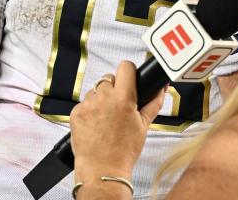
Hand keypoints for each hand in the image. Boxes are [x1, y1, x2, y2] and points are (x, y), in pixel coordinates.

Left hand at [70, 61, 164, 180]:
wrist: (102, 170)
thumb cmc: (124, 151)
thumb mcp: (143, 126)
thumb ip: (153, 103)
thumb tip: (161, 88)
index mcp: (124, 98)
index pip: (125, 67)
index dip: (129, 72)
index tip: (129, 79)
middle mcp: (104, 97)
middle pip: (109, 78)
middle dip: (114, 89)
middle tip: (118, 106)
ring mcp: (88, 104)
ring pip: (96, 90)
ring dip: (101, 99)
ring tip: (106, 118)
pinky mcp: (76, 112)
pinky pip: (84, 103)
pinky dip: (90, 110)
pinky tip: (96, 124)